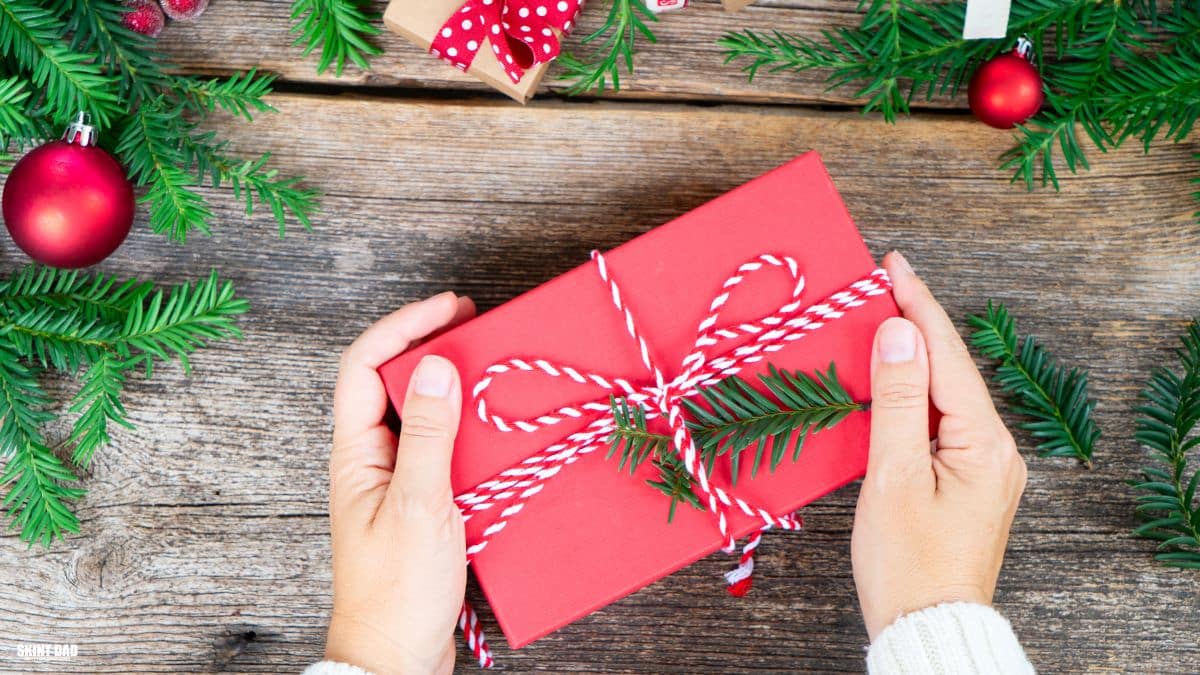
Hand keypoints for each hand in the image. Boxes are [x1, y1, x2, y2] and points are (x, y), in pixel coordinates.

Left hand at [325, 292, 475, 674]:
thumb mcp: (420, 506)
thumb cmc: (398, 591)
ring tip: (488, 364)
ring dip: (449, 384)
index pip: (365, 366)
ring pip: (418, 412)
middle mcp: (371, 460)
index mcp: (355, 454)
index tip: (450, 307)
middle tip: (474, 323)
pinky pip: (438, 446)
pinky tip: (491, 425)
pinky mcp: (420, 502)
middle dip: (429, 344)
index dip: (404, 327)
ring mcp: (394, 480)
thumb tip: (438, 367)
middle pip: (391, 380)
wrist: (395, 657)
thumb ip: (429, 436)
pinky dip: (463, 425)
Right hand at [851, 252, 1026, 640]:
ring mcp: (983, 467)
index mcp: (984, 443)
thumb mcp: (894, 476)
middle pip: (950, 369)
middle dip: (915, 323)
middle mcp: (994, 449)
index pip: (946, 356)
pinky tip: (892, 380)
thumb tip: (899, 333)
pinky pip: (939, 421)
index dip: (918, 305)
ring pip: (944, 394)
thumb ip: (898, 400)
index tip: (893, 263)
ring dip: (912, 357)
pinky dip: (913, 394)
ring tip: (882, 317)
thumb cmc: (907, 562)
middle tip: (881, 282)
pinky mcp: (965, 481)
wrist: (926, 624)